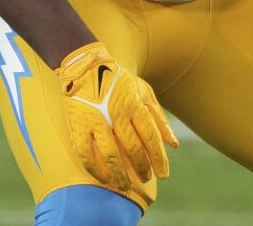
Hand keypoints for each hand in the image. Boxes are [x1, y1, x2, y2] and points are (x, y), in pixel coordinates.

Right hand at [56, 42, 178, 190]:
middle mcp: (116, 113)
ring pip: (110, 156)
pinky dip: (96, 171)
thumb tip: (174, 144)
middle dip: (142, 168)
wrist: (85, 66)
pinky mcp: (77, 126)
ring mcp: (95, 121)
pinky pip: (87, 155)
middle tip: (146, 179)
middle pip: (133, 149)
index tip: (163, 175)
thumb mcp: (143, 92)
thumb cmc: (118, 81)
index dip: (158, 159)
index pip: (150, 138)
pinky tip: (104, 179)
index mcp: (134, 104)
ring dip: (120, 176)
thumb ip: (159, 118)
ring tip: (125, 186)